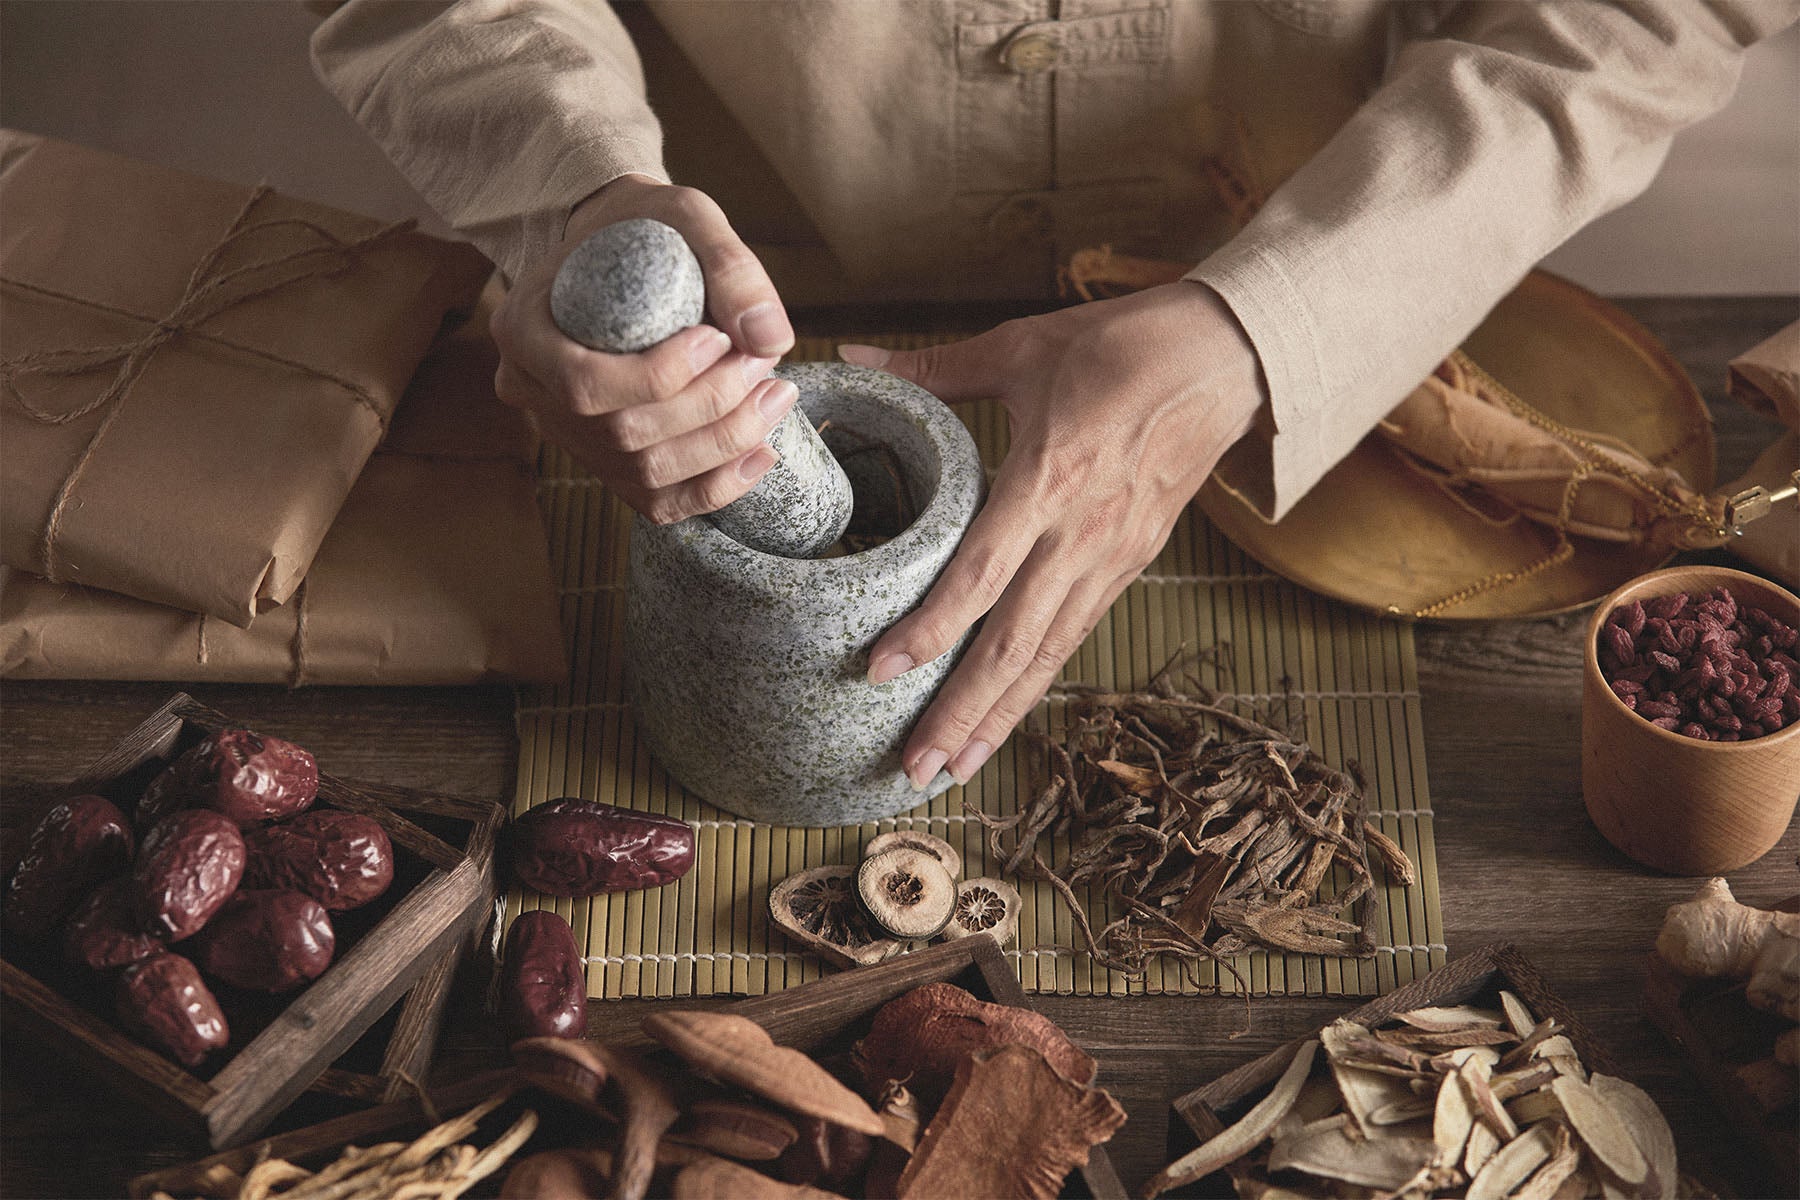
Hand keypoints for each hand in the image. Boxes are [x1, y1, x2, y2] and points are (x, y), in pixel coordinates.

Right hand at [490, 174, 798, 523]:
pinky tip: (761, 453)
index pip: (583, 384)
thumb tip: (771, 339)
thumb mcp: (684, 215)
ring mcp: (566, 434)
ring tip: (776, 398)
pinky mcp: (604, 460)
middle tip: (765, 368)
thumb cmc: (644, 227)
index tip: (718, 339)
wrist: (618, 247)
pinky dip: (715, 487)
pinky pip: (656, 500)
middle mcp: (532, 391)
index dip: (658, 376)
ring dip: (722, 446)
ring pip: (644, 474)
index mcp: (523, 329)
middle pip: (620, 434)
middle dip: (708, 408)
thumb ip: (727, 264)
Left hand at [840, 282, 1264, 788]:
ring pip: (1050, 654)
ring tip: (953, 765)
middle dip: (961, 710)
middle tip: (913, 766)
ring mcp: (1113, 556)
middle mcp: (1082, 533)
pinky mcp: (1132, 563)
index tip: (880, 669)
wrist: (1229, 357)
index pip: (982, 572)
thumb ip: (934, 367)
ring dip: (999, 715)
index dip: (931, 628)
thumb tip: (853, 357)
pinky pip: (1076, 635)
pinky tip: (1004, 713)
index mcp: (1050, 477)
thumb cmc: (1123, 345)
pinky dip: (1037, 682)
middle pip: (1015, 643)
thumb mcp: (1022, 346)